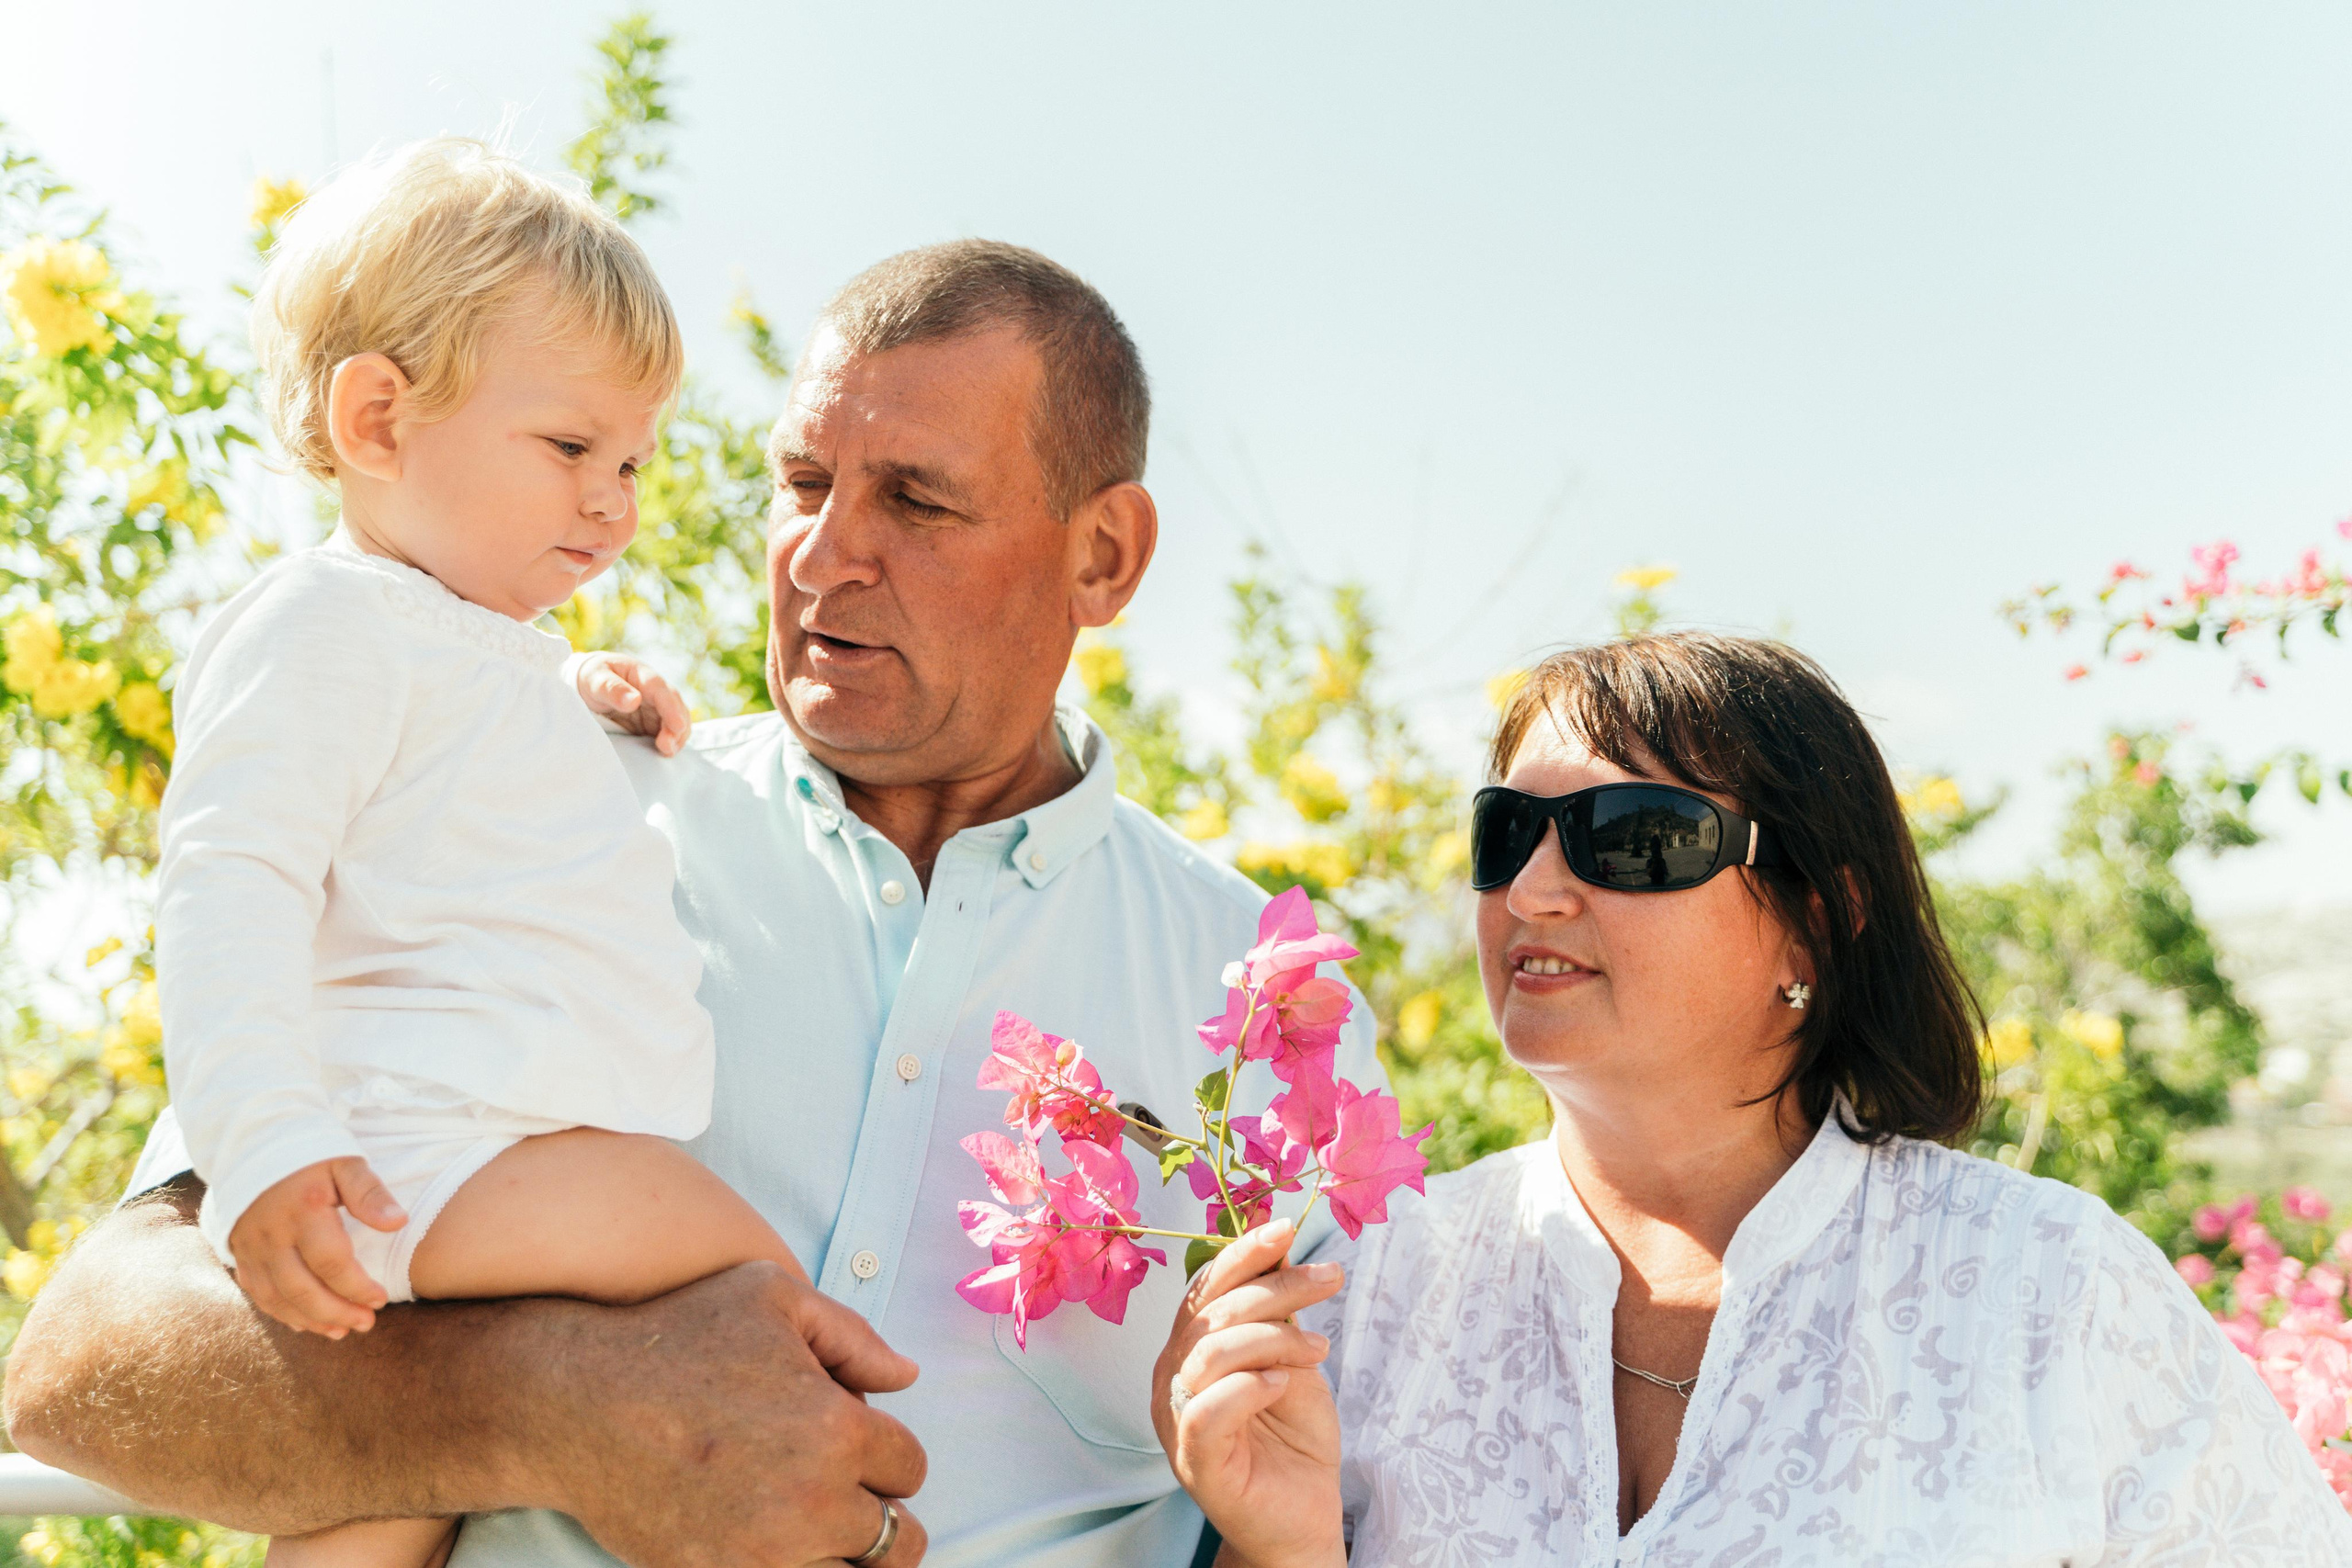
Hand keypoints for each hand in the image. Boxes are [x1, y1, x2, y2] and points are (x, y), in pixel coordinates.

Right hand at [227, 1157, 405, 1337]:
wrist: (253, 1142)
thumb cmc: (310, 1152)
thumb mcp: (346, 1162)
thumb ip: (370, 1194)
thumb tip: (398, 1223)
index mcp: (303, 1211)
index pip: (332, 1262)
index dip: (357, 1287)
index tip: (381, 1300)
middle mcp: (271, 1234)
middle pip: (302, 1288)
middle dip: (336, 1312)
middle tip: (365, 1324)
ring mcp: (250, 1246)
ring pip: (277, 1297)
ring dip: (310, 1319)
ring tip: (340, 1331)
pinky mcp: (239, 1251)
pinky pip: (258, 1292)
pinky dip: (282, 1312)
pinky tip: (305, 1322)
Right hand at [539, 1260, 928, 1567]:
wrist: (574, 1404)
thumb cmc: (674, 1336)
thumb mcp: (771, 1297)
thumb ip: (853, 1337)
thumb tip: (906, 1376)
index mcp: (837, 1429)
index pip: (909, 1467)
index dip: (887, 1452)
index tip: (853, 1442)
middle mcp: (811, 1500)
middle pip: (897, 1541)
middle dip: (878, 1512)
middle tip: (843, 1492)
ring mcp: (763, 1553)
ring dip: (843, 1555)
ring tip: (813, 1524)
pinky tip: (775, 1544)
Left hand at [573, 652, 690, 755]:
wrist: (586, 684)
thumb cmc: (591, 679)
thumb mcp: (594, 680)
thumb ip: (612, 689)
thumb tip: (634, 700)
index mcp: (641, 675)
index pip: (660, 690)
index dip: (671, 708)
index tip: (677, 726)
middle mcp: (654, 691)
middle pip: (675, 706)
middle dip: (677, 727)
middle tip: (668, 747)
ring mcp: (655, 707)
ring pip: (676, 720)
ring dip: (676, 736)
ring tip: (668, 752)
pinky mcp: (653, 722)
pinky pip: (668, 731)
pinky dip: (671, 741)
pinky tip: (666, 752)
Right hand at [1151, 1220, 1345, 1567]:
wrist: (1302, 1515)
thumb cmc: (1292, 1436)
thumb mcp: (1291, 1356)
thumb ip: (1277, 1308)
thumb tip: (1280, 1241)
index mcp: (1188, 1349)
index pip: (1204, 1288)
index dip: (1242, 1254)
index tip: (1288, 1228)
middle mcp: (1173, 1378)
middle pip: (1212, 1313)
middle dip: (1276, 1286)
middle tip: (1329, 1279)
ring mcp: (1178, 1419)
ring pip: (1211, 1353)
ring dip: (1275, 1338)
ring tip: (1320, 1349)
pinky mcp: (1195, 1459)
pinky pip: (1208, 1409)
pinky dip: (1248, 1387)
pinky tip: (1282, 1384)